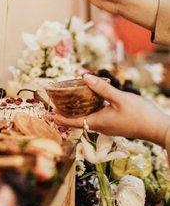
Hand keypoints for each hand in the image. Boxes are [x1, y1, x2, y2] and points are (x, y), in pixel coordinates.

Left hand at [54, 74, 169, 146]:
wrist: (157, 128)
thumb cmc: (139, 115)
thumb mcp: (120, 98)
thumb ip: (102, 88)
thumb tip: (85, 77)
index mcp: (98, 122)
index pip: (73, 122)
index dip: (59, 117)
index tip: (48, 113)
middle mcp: (100, 126)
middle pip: (78, 119)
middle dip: (66, 111)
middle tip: (56, 100)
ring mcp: (108, 126)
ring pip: (87, 117)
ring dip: (78, 108)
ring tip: (70, 97)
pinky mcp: (114, 123)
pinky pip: (96, 115)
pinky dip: (90, 107)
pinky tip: (92, 98)